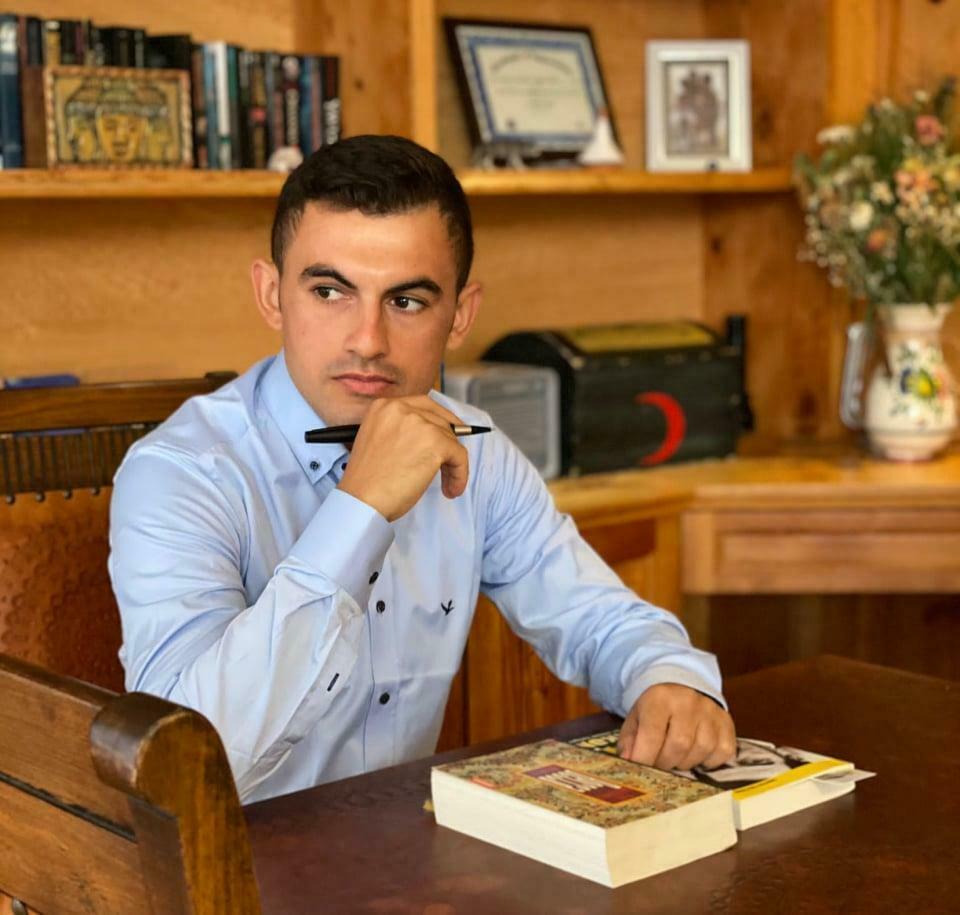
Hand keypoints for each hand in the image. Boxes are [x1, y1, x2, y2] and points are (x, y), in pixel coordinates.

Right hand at [338, 396, 469, 521]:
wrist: (361, 500)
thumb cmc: (367, 481)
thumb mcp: (378, 442)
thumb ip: (402, 432)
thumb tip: (434, 436)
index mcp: (384, 406)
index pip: (423, 405)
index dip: (440, 420)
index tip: (448, 434)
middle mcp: (402, 409)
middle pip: (440, 420)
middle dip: (448, 444)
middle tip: (450, 464)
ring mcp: (420, 423)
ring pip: (451, 439)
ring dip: (453, 464)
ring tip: (446, 484)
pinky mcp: (435, 442)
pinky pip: (460, 456)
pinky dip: (460, 474)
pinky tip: (451, 489)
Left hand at [618, 683, 735, 770]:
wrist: (682, 689)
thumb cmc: (656, 710)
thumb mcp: (636, 719)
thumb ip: (630, 741)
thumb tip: (629, 762)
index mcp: (660, 698)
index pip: (653, 734)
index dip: (645, 758)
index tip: (639, 771)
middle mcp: (688, 702)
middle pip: (679, 745)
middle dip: (665, 763)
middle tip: (658, 765)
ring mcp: (711, 712)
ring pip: (701, 751)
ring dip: (685, 763)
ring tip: (676, 758)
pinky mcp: (727, 724)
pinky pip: (722, 753)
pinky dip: (708, 762)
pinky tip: (696, 755)